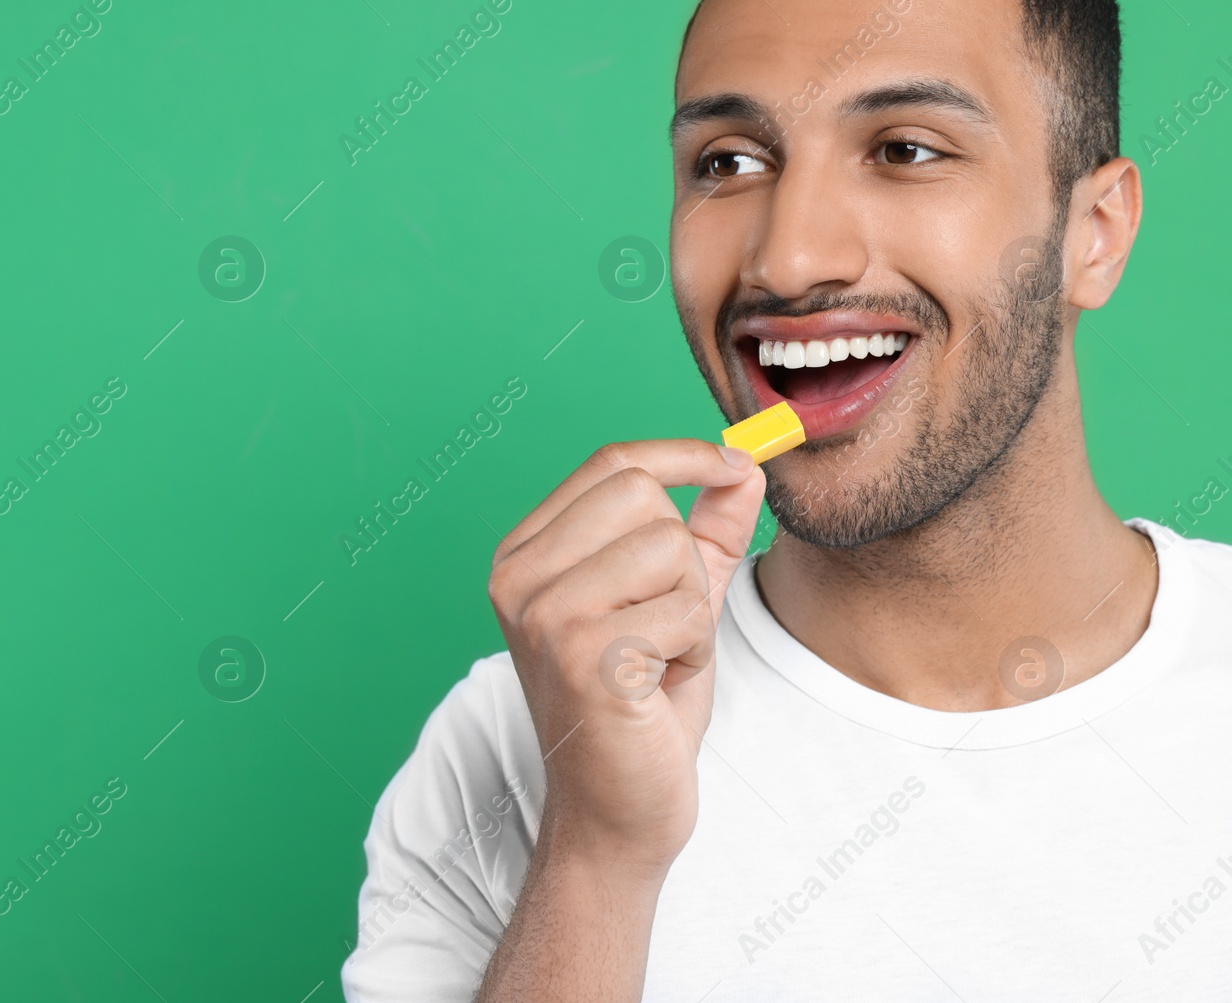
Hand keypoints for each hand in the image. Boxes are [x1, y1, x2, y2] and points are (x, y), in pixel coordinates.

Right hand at [488, 439, 765, 874]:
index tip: (735, 466)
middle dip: (683, 557)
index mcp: (525, 553)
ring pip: (669, 548)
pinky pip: (686, 609)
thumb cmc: (640, 705)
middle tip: (665, 621)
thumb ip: (707, 530)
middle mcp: (518, 577)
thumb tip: (746, 465)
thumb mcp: (676, 598)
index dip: (682, 455)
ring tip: (660, 655)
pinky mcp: (584, 656)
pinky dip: (694, 647)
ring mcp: (544, 615)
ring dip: (691, 608)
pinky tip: (658, 684)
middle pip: (641, 496)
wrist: (618, 809)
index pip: (610, 463)